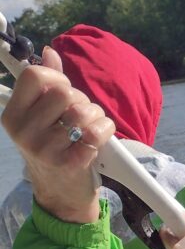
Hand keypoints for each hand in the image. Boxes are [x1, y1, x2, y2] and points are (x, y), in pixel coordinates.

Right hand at [1, 46, 114, 222]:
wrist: (61, 195)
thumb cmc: (54, 150)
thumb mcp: (41, 118)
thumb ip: (46, 85)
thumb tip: (49, 53)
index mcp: (13, 115)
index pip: (34, 75)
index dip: (57, 77)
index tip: (65, 91)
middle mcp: (23, 132)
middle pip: (64, 92)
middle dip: (81, 100)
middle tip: (81, 116)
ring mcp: (44, 149)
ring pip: (82, 111)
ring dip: (96, 115)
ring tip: (92, 126)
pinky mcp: (68, 164)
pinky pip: (96, 132)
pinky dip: (106, 129)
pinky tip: (102, 135)